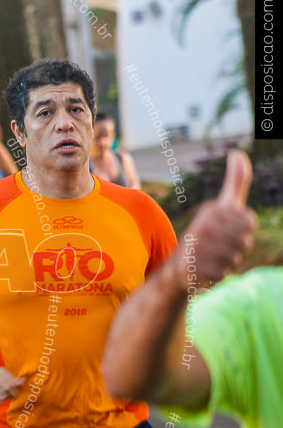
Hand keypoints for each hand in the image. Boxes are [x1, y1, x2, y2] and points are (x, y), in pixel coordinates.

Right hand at [172, 149, 255, 289]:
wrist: (178, 266)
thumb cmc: (206, 234)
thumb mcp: (221, 206)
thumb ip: (235, 181)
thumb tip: (237, 152)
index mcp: (211, 211)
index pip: (249, 222)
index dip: (243, 231)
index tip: (226, 230)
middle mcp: (202, 226)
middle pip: (245, 242)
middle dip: (236, 248)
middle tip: (219, 247)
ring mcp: (196, 248)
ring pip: (234, 259)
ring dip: (226, 262)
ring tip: (211, 258)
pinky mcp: (192, 269)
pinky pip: (222, 274)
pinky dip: (216, 275)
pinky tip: (204, 270)